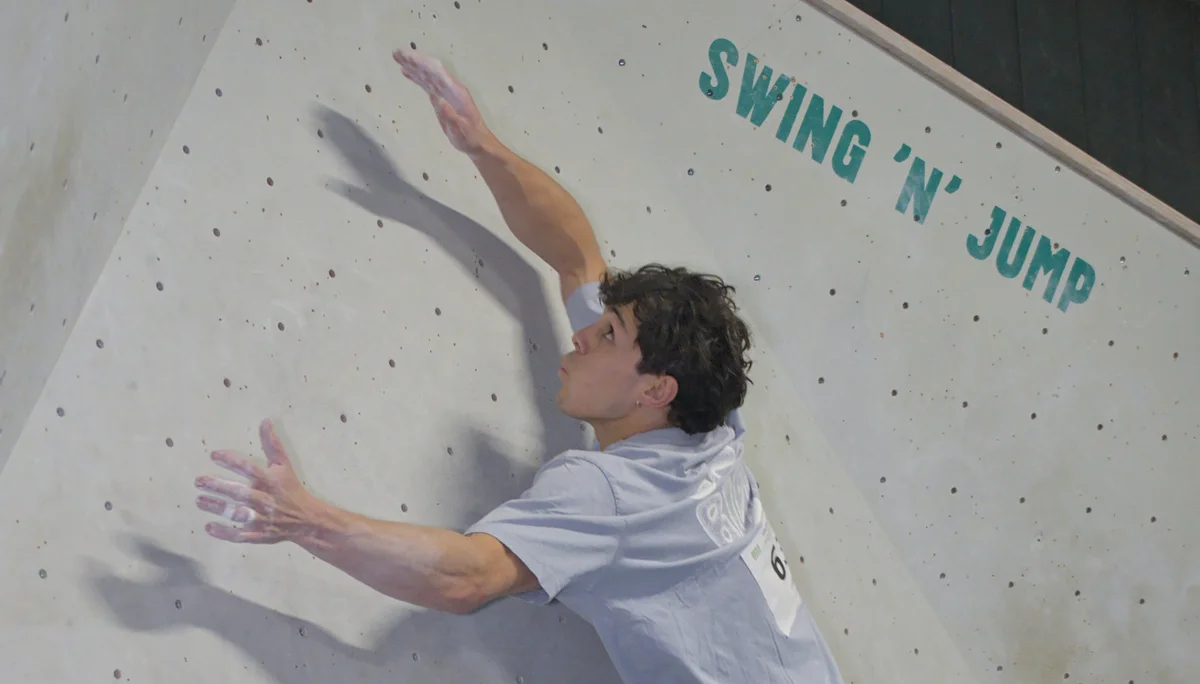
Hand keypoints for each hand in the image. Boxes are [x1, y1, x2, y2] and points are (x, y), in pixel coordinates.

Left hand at [195, 419, 321, 543]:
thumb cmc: (290, 489)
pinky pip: (240, 536)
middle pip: (240, 493)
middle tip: (199, 481)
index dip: (232, 461)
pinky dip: (225, 533)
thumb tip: (265, 420)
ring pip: (237, 514)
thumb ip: (272, 444)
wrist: (307, 519)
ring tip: (199, 500)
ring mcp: (262, 518)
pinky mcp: (259, 534)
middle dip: (219, 487)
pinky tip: (209, 527)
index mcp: (271, 481)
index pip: (249, 468)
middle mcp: (265, 499)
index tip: (213, 455)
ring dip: (218, 508)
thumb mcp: (284, 464)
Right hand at [393, 47, 495, 155]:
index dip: (423, 64)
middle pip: (431, 70)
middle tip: (397, 53)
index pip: (437, 73)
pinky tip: (406, 72)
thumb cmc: (470, 137)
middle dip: (415, 60)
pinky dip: (417, 77)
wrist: (477, 142)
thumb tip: (437, 99)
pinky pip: (427, 84)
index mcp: (456, 92)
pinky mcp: (441, 98)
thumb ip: (449, 115)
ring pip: (428, 75)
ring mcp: (446, 92)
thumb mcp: (460, 129)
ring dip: (413, 66)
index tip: (408, 57)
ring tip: (397, 57)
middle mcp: (450, 88)